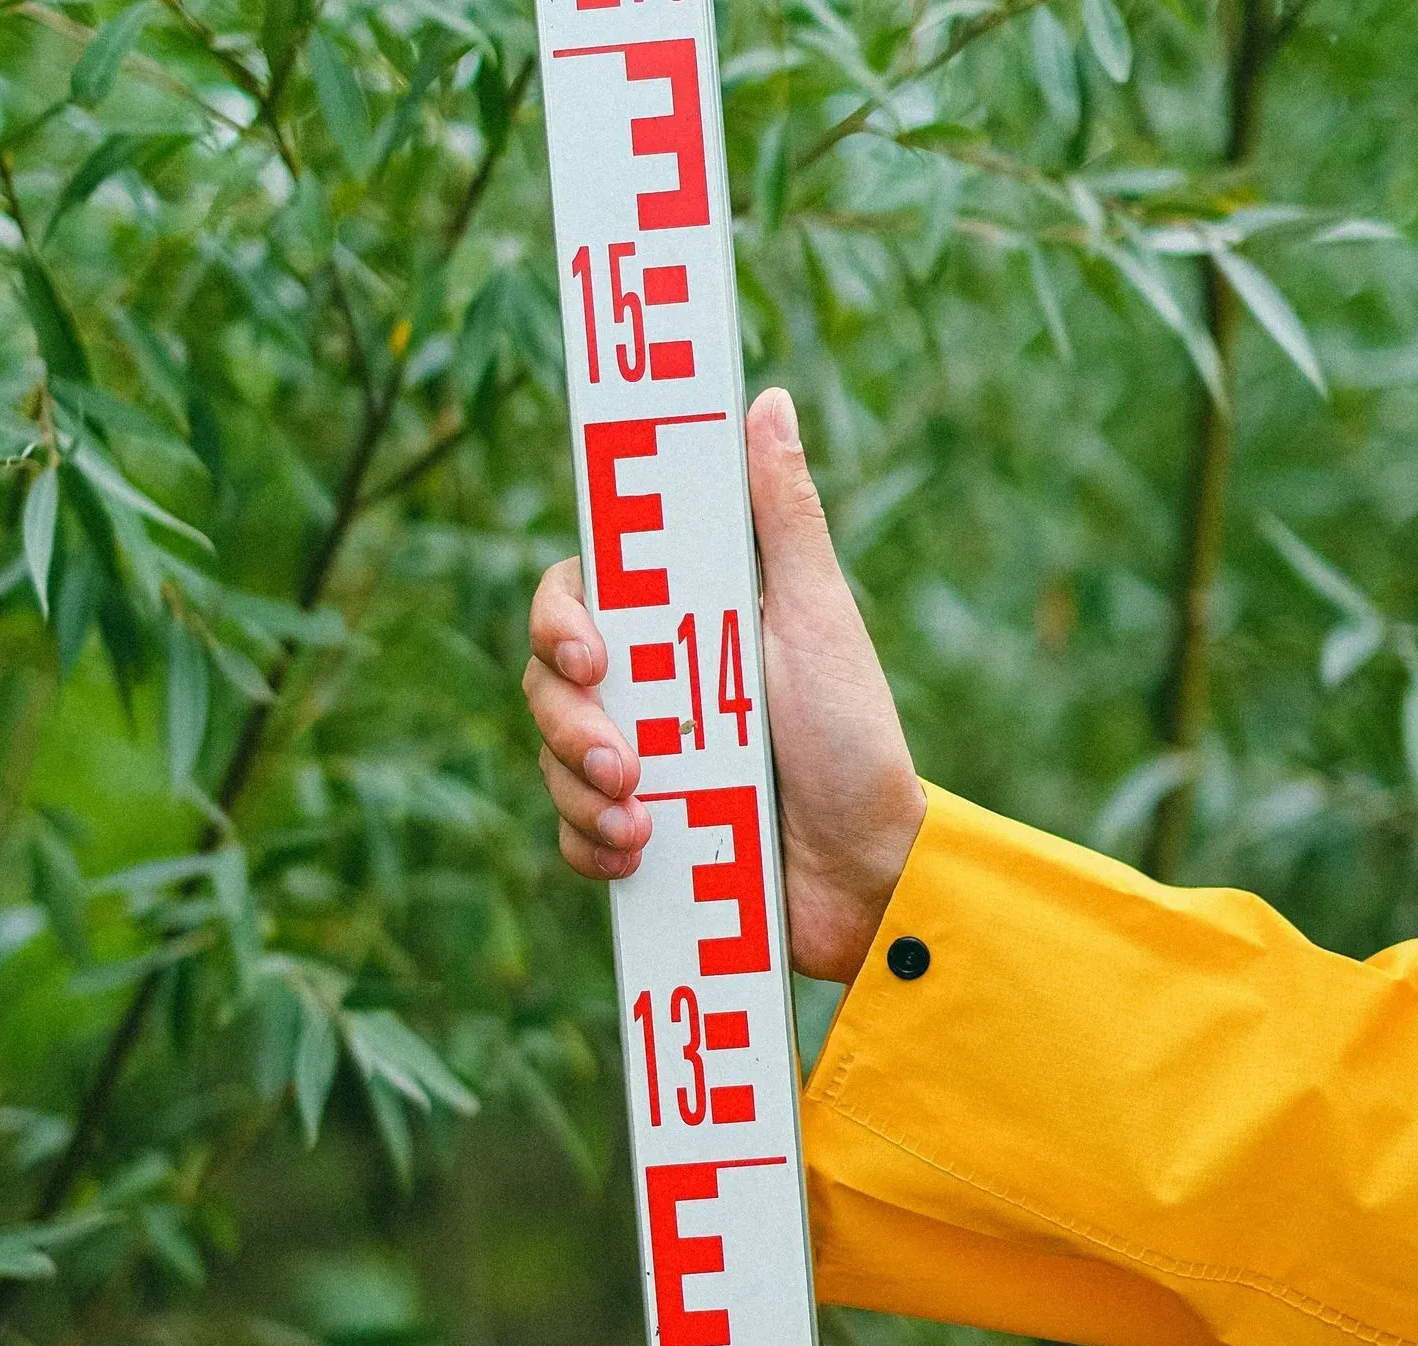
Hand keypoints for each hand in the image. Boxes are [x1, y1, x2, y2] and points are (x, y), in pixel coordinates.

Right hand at [522, 388, 925, 983]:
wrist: (868, 874)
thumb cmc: (853, 736)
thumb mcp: (816, 618)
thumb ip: (782, 516)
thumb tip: (767, 399)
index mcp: (684, 625)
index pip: (582, 594)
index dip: (559, 616)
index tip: (588, 654)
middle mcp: (652, 688)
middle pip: (549, 680)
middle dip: (571, 723)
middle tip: (626, 764)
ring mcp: (641, 763)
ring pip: (552, 758)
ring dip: (582, 793)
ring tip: (643, 826)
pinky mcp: (637, 835)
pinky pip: (572, 835)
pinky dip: (592, 847)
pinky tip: (638, 858)